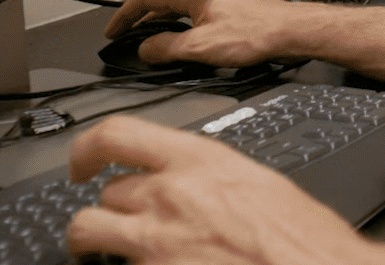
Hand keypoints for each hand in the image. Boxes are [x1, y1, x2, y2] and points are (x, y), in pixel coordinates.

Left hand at [67, 116, 384, 264]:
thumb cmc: (301, 239)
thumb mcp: (258, 184)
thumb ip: (214, 176)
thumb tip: (196, 181)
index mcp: (199, 161)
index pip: (116, 133)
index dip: (87, 147)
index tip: (83, 162)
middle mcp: (168, 197)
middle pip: (106, 192)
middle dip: (114, 208)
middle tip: (125, 221)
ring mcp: (154, 243)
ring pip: (90, 232)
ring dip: (98, 241)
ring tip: (109, 250)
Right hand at [105, 0, 296, 67]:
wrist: (290, 31)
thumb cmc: (256, 33)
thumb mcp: (202, 47)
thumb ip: (168, 48)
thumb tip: (145, 49)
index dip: (125, 14)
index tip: (113, 30)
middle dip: (138, 10)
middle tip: (125, 28)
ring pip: (176, 1)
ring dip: (157, 15)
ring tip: (146, 34)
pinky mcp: (227, 8)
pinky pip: (190, 10)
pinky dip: (175, 21)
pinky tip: (179, 36)